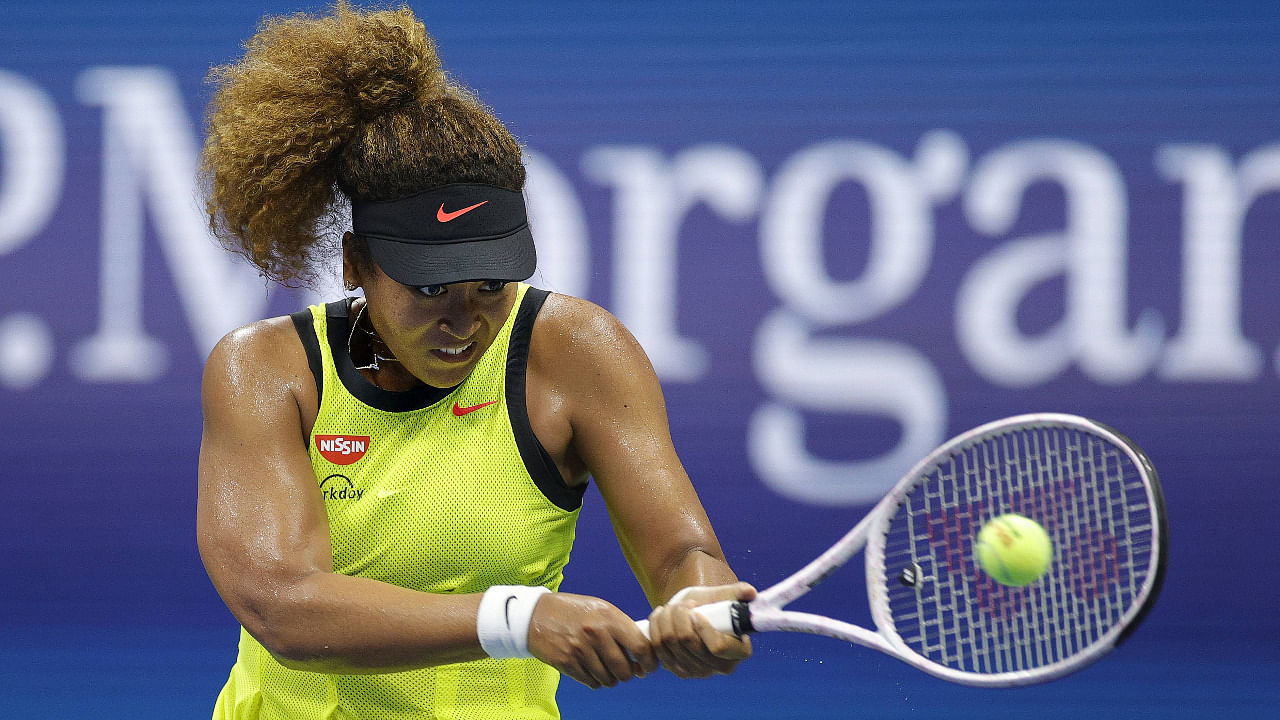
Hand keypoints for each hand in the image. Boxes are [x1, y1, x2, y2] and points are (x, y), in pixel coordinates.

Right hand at [527, 592, 658, 688]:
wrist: (536, 614)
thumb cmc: (574, 611)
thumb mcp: (601, 609)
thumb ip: (622, 628)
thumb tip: (643, 656)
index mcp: (609, 617)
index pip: (640, 647)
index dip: (649, 661)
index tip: (649, 667)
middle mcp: (596, 633)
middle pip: (625, 669)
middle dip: (629, 674)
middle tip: (627, 670)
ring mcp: (580, 650)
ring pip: (609, 679)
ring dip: (611, 678)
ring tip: (607, 668)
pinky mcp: (567, 663)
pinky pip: (592, 683)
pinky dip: (596, 680)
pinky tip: (592, 669)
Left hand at [645, 582, 755, 677]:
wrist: (692, 612)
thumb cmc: (712, 603)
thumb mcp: (722, 595)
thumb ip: (737, 592)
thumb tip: (750, 592)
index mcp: (739, 652)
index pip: (717, 647)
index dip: (703, 627)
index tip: (695, 611)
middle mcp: (719, 667)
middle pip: (689, 643)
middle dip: (680, 617)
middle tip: (682, 604)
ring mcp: (698, 672)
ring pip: (671, 644)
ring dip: (666, 619)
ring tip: (671, 607)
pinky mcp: (678, 670)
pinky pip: (658, 650)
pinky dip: (656, 628)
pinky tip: (660, 615)